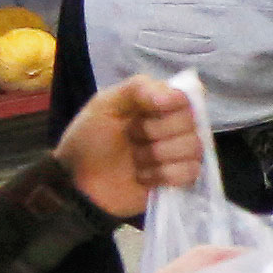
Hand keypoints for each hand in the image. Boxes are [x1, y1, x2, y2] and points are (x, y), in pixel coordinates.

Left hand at [58, 74, 203, 219]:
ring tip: (135, 160)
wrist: (78, 184)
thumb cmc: (89, 141)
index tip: (143, 112)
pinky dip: (163, 175)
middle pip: (190, 122)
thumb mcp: (104, 105)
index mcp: (157, 103)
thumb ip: (138, 88)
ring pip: (193, 147)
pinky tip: (144, 176)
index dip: (170, 104)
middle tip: (131, 138)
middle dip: (155, 132)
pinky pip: (190, 172)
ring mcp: (178, 153)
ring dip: (157, 155)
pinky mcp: (179, 179)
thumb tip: (175, 96)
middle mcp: (172, 125)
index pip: (187, 96)